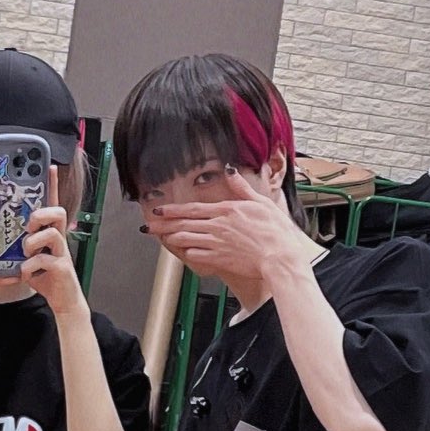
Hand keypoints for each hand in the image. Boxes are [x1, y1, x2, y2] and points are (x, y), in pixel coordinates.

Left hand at [21, 169, 84, 318]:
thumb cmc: (46, 276)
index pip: (52, 204)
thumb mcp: (30, 255)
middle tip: (29, 224)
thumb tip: (0, 232)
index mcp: (49, 233)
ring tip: (26, 253)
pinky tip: (27, 274)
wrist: (63, 300)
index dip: (52, 185)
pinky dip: (30, 268)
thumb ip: (21, 242)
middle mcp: (58, 240)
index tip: (50, 166)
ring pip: (51, 234)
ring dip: (33, 242)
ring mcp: (62, 253)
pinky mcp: (61, 269)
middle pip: (57, 212)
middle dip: (41, 213)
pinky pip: (44, 260)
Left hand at [147, 169, 313, 290]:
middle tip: (149, 225)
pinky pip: (197, 256)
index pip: (193, 208)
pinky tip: (182, 253)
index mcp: (227, 210)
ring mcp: (217, 243)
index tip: (160, 209)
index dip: (173, 209)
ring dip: (172, 238)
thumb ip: (241, 187)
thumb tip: (230, 170)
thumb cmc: (276, 231)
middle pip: (184, 224)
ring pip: (187, 240)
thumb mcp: (261, 202)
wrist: (280, 256)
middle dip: (163, 224)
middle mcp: (218, 226)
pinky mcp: (220, 260)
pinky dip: (187, 254)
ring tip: (162, 237)